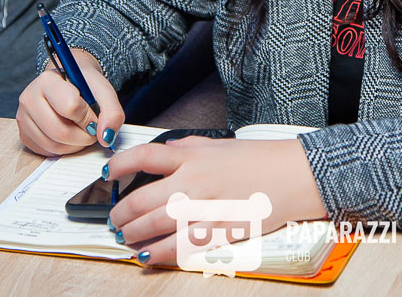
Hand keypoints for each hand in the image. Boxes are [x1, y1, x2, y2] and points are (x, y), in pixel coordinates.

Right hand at [16, 50, 124, 154]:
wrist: (69, 83)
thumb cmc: (84, 86)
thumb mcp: (103, 91)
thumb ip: (112, 111)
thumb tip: (106, 137)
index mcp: (47, 80)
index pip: (70, 107)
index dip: (89, 117)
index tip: (95, 114)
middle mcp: (29, 98)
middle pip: (60, 131)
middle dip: (84, 136)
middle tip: (92, 129)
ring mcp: (23, 118)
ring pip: (54, 145)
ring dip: (76, 145)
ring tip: (82, 131)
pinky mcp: (24, 135)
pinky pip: (47, 152)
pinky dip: (65, 150)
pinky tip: (70, 136)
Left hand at [106, 136, 326, 265]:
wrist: (293, 175)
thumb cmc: (259, 159)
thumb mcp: (219, 144)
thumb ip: (189, 146)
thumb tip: (166, 148)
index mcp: (192, 156)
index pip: (145, 156)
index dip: (120, 164)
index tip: (108, 173)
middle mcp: (194, 181)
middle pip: (143, 199)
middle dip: (122, 214)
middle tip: (116, 220)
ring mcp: (206, 208)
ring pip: (157, 226)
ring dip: (135, 235)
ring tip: (126, 238)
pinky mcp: (220, 230)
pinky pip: (182, 246)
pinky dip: (161, 253)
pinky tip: (149, 255)